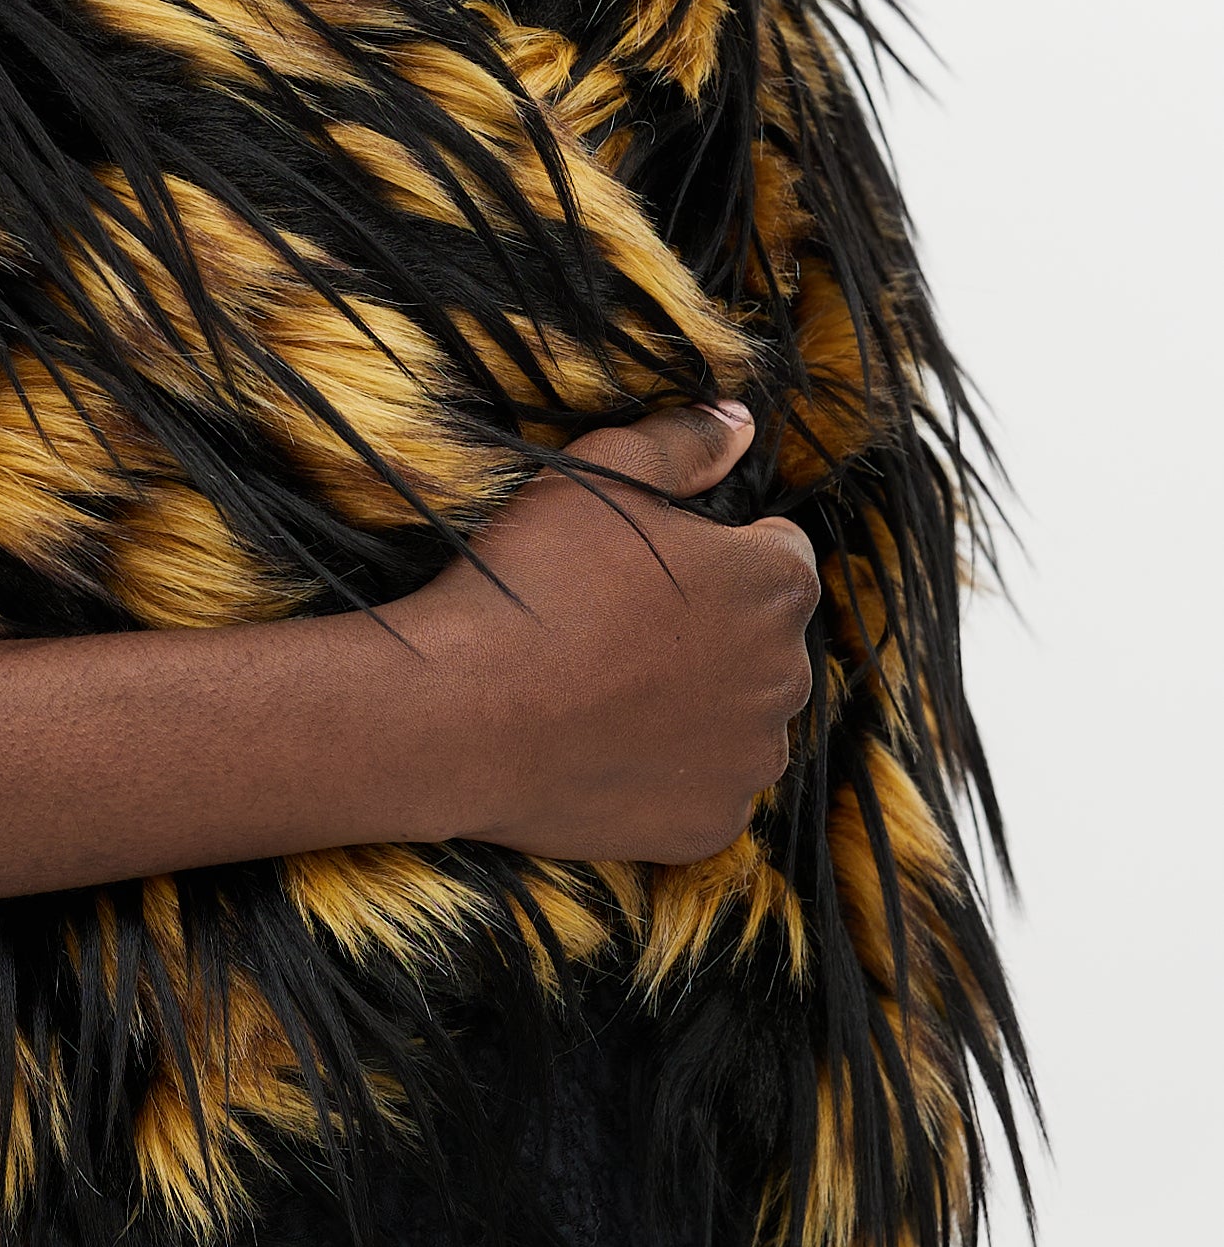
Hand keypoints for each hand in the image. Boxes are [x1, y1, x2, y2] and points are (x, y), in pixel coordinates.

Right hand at [392, 402, 818, 862]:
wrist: (461, 712)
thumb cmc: (532, 583)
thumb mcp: (598, 476)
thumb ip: (682, 443)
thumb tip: (740, 421)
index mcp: (774, 585)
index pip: (781, 554)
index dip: (716, 550)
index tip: (650, 563)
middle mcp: (785, 678)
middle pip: (763, 642)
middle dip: (712, 631)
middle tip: (617, 623)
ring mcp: (749, 761)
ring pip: (737, 719)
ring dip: (695, 705)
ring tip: (604, 686)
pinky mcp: (709, 825)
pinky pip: (704, 789)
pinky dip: (668, 774)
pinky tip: (602, 747)